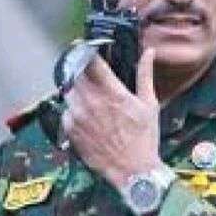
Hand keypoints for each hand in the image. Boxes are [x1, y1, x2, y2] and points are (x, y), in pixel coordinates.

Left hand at [61, 47, 161, 190]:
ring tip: (88, 97)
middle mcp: (92, 102)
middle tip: (85, 71)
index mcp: (112, 93)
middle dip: (79, 70)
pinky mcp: (71, 130)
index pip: (91, 62)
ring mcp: (79, 117)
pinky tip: (86, 116)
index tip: (79, 44)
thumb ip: (145, 75)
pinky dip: (73, 109)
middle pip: (75, 74)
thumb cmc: (144, 138)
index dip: (83, 49)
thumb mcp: (149, 104)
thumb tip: (148, 52)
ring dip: (75, 89)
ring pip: (68, 91)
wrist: (133, 171)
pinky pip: (66, 112)